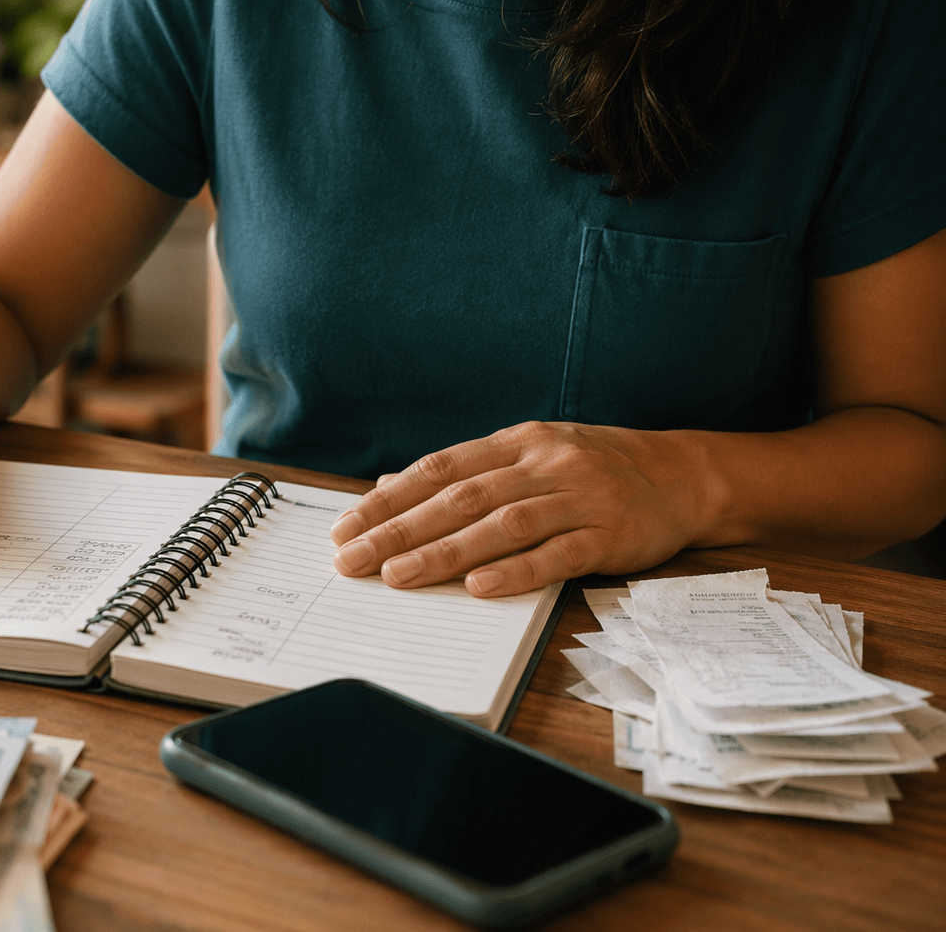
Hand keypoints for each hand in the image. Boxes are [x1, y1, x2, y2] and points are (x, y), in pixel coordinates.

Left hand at [329, 421, 709, 596]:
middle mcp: (544, 464)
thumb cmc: (593, 469)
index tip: (346, 528)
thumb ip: (465, 473)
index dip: (388, 499)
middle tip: (352, 559)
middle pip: (459, 499)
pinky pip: (557, 554)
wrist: (685, 475)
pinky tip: (478, 588)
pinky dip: (515, 571)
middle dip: (398, 530)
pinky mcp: (610, 535)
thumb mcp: (529, 455)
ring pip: (500, 525)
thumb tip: (390, 484)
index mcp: (517, 442)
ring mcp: (578, 498)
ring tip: (397, 577)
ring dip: (444, 552)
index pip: (438, 470)